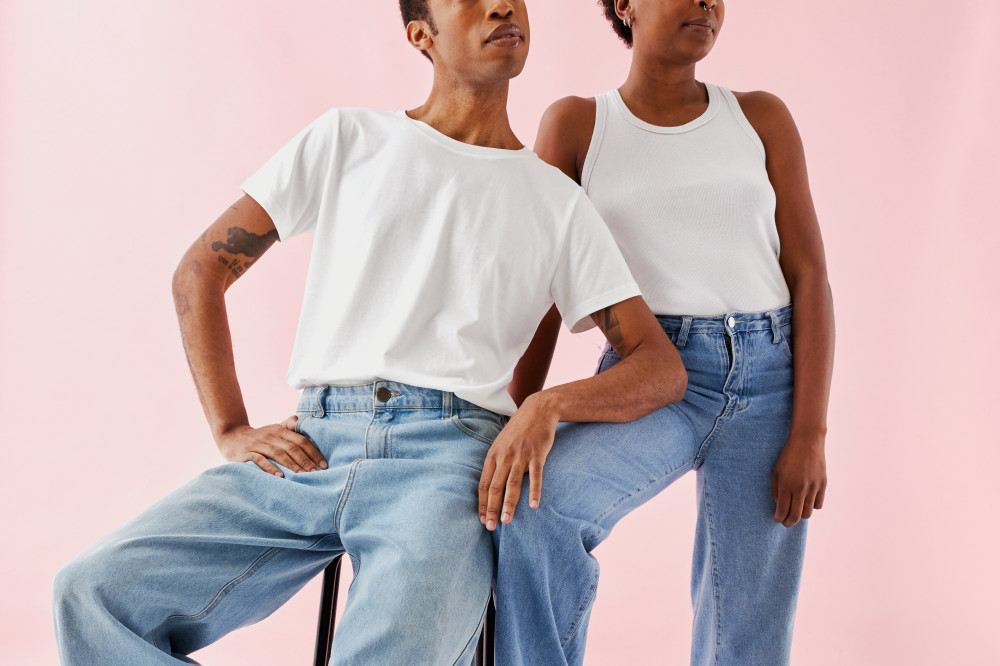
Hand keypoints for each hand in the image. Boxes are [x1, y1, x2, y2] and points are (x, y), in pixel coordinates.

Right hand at [217, 415, 327, 477]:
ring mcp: (259, 444)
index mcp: (281, 430)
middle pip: (292, 447)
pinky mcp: (247, 453)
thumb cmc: (259, 437)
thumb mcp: (275, 429)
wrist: (231, 436)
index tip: (324, 465)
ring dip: (292, 465)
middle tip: (316, 473)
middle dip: (306, 461)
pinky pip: (260, 460)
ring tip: (303, 475)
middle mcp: (271, 435)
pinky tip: (280, 476)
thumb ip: (290, 427)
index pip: (301, 440)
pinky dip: (270, 468)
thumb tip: (304, 423)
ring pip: (279, 454)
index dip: (314, 452)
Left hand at [478, 394, 558, 530]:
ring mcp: (521, 455)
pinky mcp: (537, 454)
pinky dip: (534, 491)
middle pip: (494, 487)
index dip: (481, 503)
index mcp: (493, 455)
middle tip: (490, 527)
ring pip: (512, 484)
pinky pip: (535, 476)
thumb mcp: (502, 444)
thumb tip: (490, 485)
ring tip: (506, 521)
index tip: (481, 519)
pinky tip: (534, 505)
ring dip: (509, 504)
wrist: (538, 410)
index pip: (483, 484)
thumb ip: (497, 462)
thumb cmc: (519, 430)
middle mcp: (504, 456)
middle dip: (491, 509)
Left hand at [771, 431, 826, 526]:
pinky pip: (818, 504)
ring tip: (795, 512)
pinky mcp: (823, 485)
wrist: (807, 441)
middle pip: (795, 516)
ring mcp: (813, 487)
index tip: (777, 518)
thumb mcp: (776, 471)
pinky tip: (806, 502)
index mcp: (786, 485)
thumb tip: (779, 505)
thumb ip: (776, 489)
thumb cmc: (788, 455)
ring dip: (800, 515)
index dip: (779, 518)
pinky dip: (812, 506)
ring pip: (808, 513)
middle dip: (788, 522)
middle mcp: (800, 489)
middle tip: (785, 522)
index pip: (782, 511)